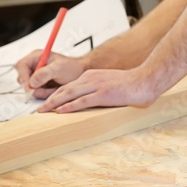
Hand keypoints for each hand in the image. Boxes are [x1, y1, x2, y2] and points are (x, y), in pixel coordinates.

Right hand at [15, 50, 85, 99]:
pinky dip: (44, 93)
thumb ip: (45, 73)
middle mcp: (34, 65)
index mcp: (37, 56)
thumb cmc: (72, 68)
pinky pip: (35, 92)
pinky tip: (53, 89)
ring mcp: (35, 76)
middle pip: (22, 78)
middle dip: (33, 86)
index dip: (23, 76)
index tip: (30, 86)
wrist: (80, 75)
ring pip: (28, 87)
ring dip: (41, 91)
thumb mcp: (59, 68)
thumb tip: (32, 82)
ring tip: (54, 87)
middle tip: (46, 88)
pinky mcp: (38, 84)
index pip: (21, 65)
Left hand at [36, 67, 160, 112]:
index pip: (69, 85)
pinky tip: (60, 111)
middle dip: (50, 99)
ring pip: (69, 94)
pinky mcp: (103, 94)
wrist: (146, 80)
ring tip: (44, 111)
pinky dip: (69, 106)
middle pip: (65, 88)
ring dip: (54, 103)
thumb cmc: (132, 84)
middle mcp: (92, 78)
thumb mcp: (111, 83)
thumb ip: (99, 88)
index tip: (48, 102)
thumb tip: (92, 100)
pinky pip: (82, 101)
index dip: (56, 94)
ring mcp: (97, 86)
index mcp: (93, 75)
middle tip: (40, 108)